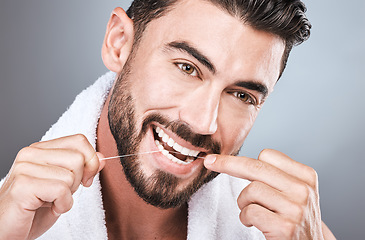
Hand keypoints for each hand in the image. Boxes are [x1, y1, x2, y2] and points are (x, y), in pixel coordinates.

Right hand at [0, 134, 105, 239]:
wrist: (7, 230)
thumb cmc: (34, 208)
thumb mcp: (65, 186)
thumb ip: (83, 169)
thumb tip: (102, 157)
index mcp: (41, 149)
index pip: (79, 140)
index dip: (90, 161)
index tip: (84, 179)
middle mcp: (30, 153)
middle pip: (79, 158)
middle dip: (77, 181)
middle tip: (60, 194)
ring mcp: (24, 168)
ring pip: (71, 175)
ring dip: (68, 196)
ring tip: (51, 201)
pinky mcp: (22, 186)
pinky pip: (61, 190)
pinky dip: (62, 205)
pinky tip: (48, 208)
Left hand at [204, 149, 333, 239]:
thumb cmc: (293, 218)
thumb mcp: (293, 192)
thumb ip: (273, 176)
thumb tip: (235, 160)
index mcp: (306, 176)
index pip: (268, 155)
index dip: (246, 160)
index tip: (227, 161)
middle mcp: (303, 190)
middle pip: (255, 167)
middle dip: (227, 164)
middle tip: (209, 162)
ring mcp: (295, 209)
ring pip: (251, 190)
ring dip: (243, 202)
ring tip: (252, 211)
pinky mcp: (285, 227)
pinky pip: (250, 211)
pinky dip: (245, 217)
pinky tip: (253, 223)